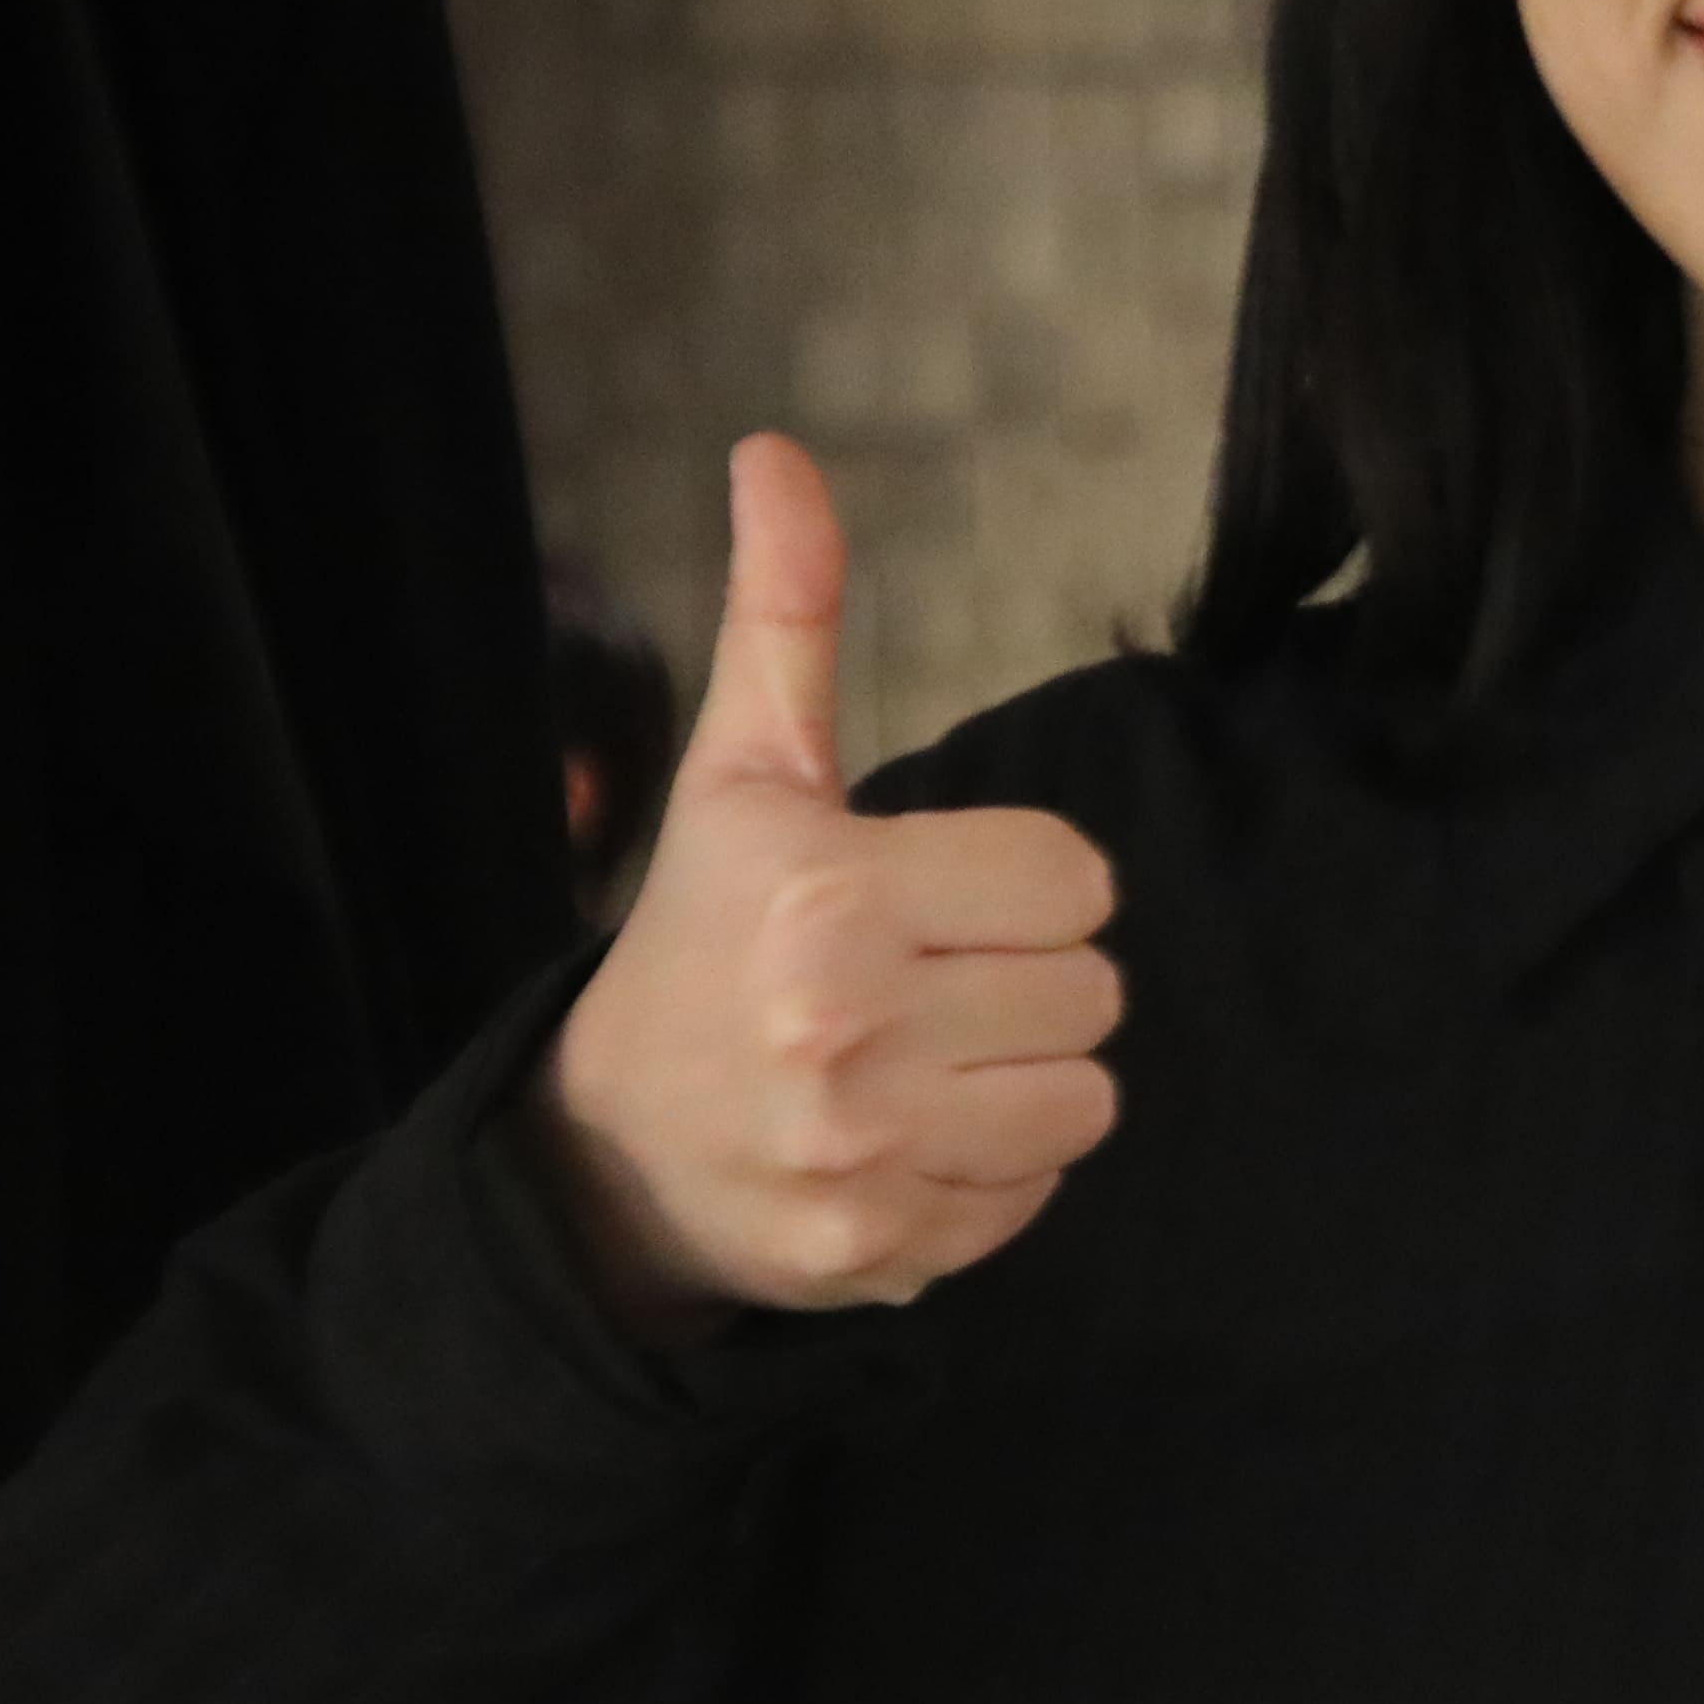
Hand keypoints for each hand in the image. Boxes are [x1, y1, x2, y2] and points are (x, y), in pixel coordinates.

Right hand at [535, 435, 1124, 1322]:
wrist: (609, 1153)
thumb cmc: (698, 941)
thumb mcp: (742, 777)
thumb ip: (788, 618)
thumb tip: (776, 451)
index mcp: (825, 896)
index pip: (1076, 879)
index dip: (1022, 886)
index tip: (939, 901)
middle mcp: (846, 1028)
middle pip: (1094, 991)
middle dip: (1026, 982)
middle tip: (928, 986)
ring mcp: (867, 1155)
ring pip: (1088, 1098)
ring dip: (1025, 1081)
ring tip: (926, 1064)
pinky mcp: (889, 1252)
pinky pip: (1041, 1193)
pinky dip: (993, 1173)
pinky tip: (906, 1142)